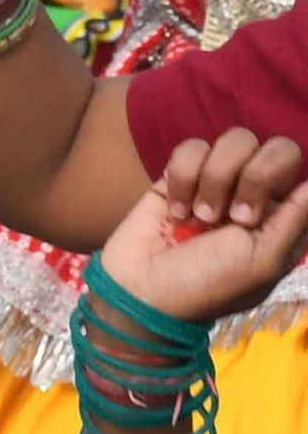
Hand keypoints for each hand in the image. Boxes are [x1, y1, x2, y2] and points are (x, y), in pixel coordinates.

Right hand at [95, 133, 307, 324]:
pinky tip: (174, 211)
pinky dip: (182, 178)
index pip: (294, 165)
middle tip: (228, 218)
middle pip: (275, 146)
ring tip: (196, 218)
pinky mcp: (178, 176)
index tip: (248, 218)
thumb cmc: (208, 285)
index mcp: (281, 213)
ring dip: (213, 180)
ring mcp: (217, 181)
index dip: (273, 178)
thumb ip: (296, 216)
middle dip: (250, 177)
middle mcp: (254, 191)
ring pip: (234, 140)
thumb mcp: (264, 261)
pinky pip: (191, 148)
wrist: (141, 293)